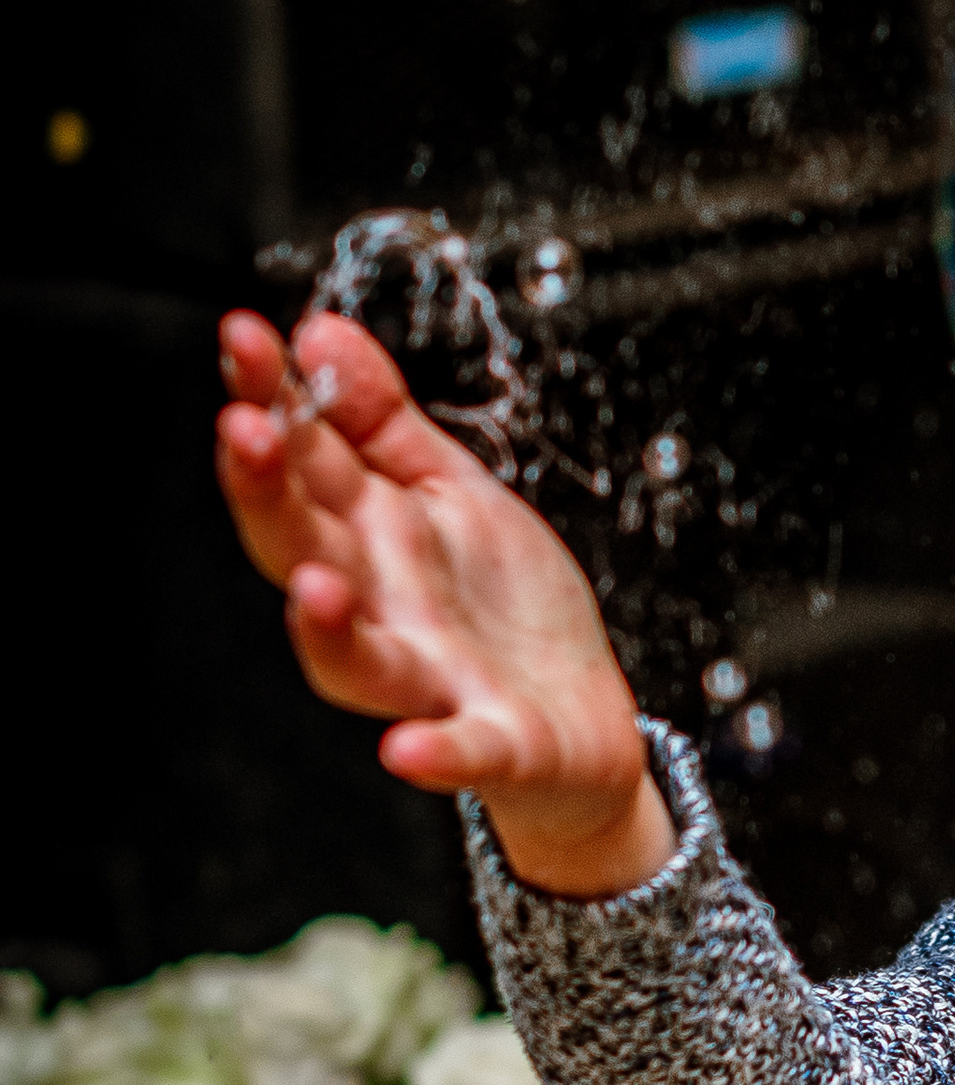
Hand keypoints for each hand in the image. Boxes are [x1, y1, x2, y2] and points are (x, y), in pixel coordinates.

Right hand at [214, 311, 674, 896]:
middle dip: (266, 492)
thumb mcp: (449, 489)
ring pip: (354, 661)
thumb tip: (319, 333)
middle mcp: (382, 606)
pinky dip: (437, 751)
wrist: (580, 717)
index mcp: (368, 533)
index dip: (268, 400)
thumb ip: (384, 423)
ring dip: (326, 627)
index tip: (244, 336)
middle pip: (300, 549)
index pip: (302, 461)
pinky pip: (459, 747)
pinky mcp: (492, 740)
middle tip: (243, 428)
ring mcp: (430, 677)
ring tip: (312, 583)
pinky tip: (408, 751)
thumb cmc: (501, 602)